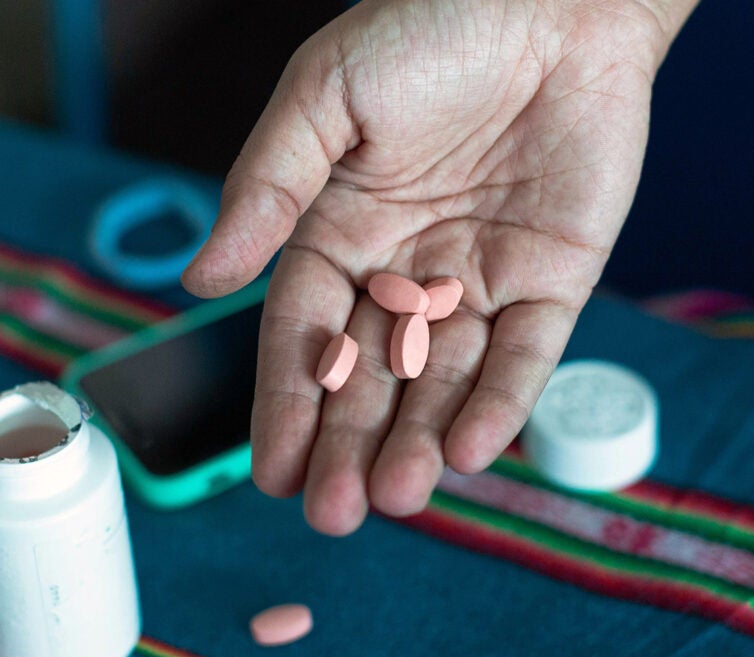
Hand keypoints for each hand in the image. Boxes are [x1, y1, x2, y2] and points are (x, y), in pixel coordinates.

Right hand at [182, 0, 695, 533]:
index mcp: (341, 229)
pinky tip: (468, 451)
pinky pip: (526, 351)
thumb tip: (200, 280)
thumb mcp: (324, 97)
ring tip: (395, 497)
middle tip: (333, 512)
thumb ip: (267, 189)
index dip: (287, 401)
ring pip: (444, 377)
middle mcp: (407, 266)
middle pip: (372, 374)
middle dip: (350, 443)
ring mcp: (481, 277)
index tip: (272, 471)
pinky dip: (500, 401)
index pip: (304, 334)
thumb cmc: (429, 25)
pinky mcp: (554, 278)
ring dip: (419, 439)